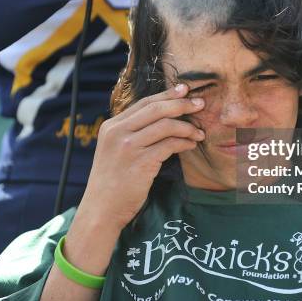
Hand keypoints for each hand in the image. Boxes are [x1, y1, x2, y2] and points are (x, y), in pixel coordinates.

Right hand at [78, 84, 204, 230]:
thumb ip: (131, 133)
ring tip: (199, 132)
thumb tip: (162, 118)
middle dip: (181, 104)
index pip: (144, 103)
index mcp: (111, 126)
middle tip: (200, 104)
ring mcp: (128, 147)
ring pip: (166, 125)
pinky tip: (191, 145)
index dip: (167, 95)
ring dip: (187, 127)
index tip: (184, 90)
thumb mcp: (114, 150)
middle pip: (156, 109)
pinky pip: (170, 145)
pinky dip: (184, 142)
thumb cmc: (113, 182)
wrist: (101, 210)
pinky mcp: (141, 162)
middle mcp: (118, 132)